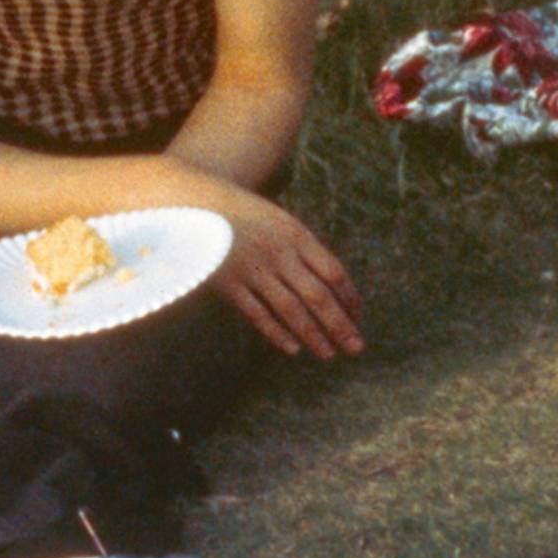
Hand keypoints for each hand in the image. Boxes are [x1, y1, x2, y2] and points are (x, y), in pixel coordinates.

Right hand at [210, 192, 364, 359]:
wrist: (198, 202)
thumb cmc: (246, 215)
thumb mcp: (281, 221)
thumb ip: (304, 249)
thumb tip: (334, 284)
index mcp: (297, 235)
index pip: (333, 272)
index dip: (349, 298)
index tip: (358, 319)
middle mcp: (279, 253)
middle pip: (317, 295)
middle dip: (339, 324)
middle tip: (356, 348)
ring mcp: (253, 269)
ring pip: (290, 308)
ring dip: (312, 334)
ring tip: (328, 354)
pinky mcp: (229, 283)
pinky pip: (257, 313)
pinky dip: (276, 332)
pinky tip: (292, 349)